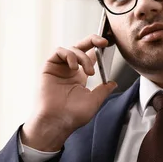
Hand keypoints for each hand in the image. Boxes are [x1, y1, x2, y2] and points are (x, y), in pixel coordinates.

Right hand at [22, 35, 117, 151]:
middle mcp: (69, 70)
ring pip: (72, 49)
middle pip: (81, 47)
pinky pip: (59, 52)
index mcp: (80, 77)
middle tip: (103, 42)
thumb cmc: (73, 115)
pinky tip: (73, 66)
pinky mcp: (49, 67)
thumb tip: (113, 83)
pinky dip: (68, 55)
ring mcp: (59, 68)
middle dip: (92, 40)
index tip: (108, 44)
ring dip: (82, 56)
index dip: (98, 48)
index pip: (90, 56)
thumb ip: (103, 90)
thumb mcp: (94, 101)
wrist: (57, 121)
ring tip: (89, 72)